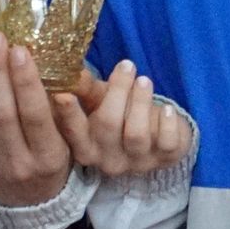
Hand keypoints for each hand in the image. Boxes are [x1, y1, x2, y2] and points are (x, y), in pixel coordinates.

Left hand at [0, 29, 78, 206]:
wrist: (23, 207)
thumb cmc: (51, 164)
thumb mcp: (67, 144)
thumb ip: (59, 111)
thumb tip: (46, 59)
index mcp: (48, 160)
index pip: (35, 116)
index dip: (26, 82)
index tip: (22, 50)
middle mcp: (16, 164)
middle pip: (2, 111)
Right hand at [58, 60, 191, 180]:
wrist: (159, 134)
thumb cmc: (121, 114)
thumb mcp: (99, 101)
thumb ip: (85, 88)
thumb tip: (73, 72)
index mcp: (86, 147)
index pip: (72, 132)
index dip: (68, 114)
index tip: (62, 94)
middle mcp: (108, 160)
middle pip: (107, 126)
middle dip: (117, 92)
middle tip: (127, 66)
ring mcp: (137, 162)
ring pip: (136, 134)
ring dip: (140, 102)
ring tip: (144, 81)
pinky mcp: (165, 159)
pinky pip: (166, 143)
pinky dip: (167, 123)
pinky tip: (167, 109)